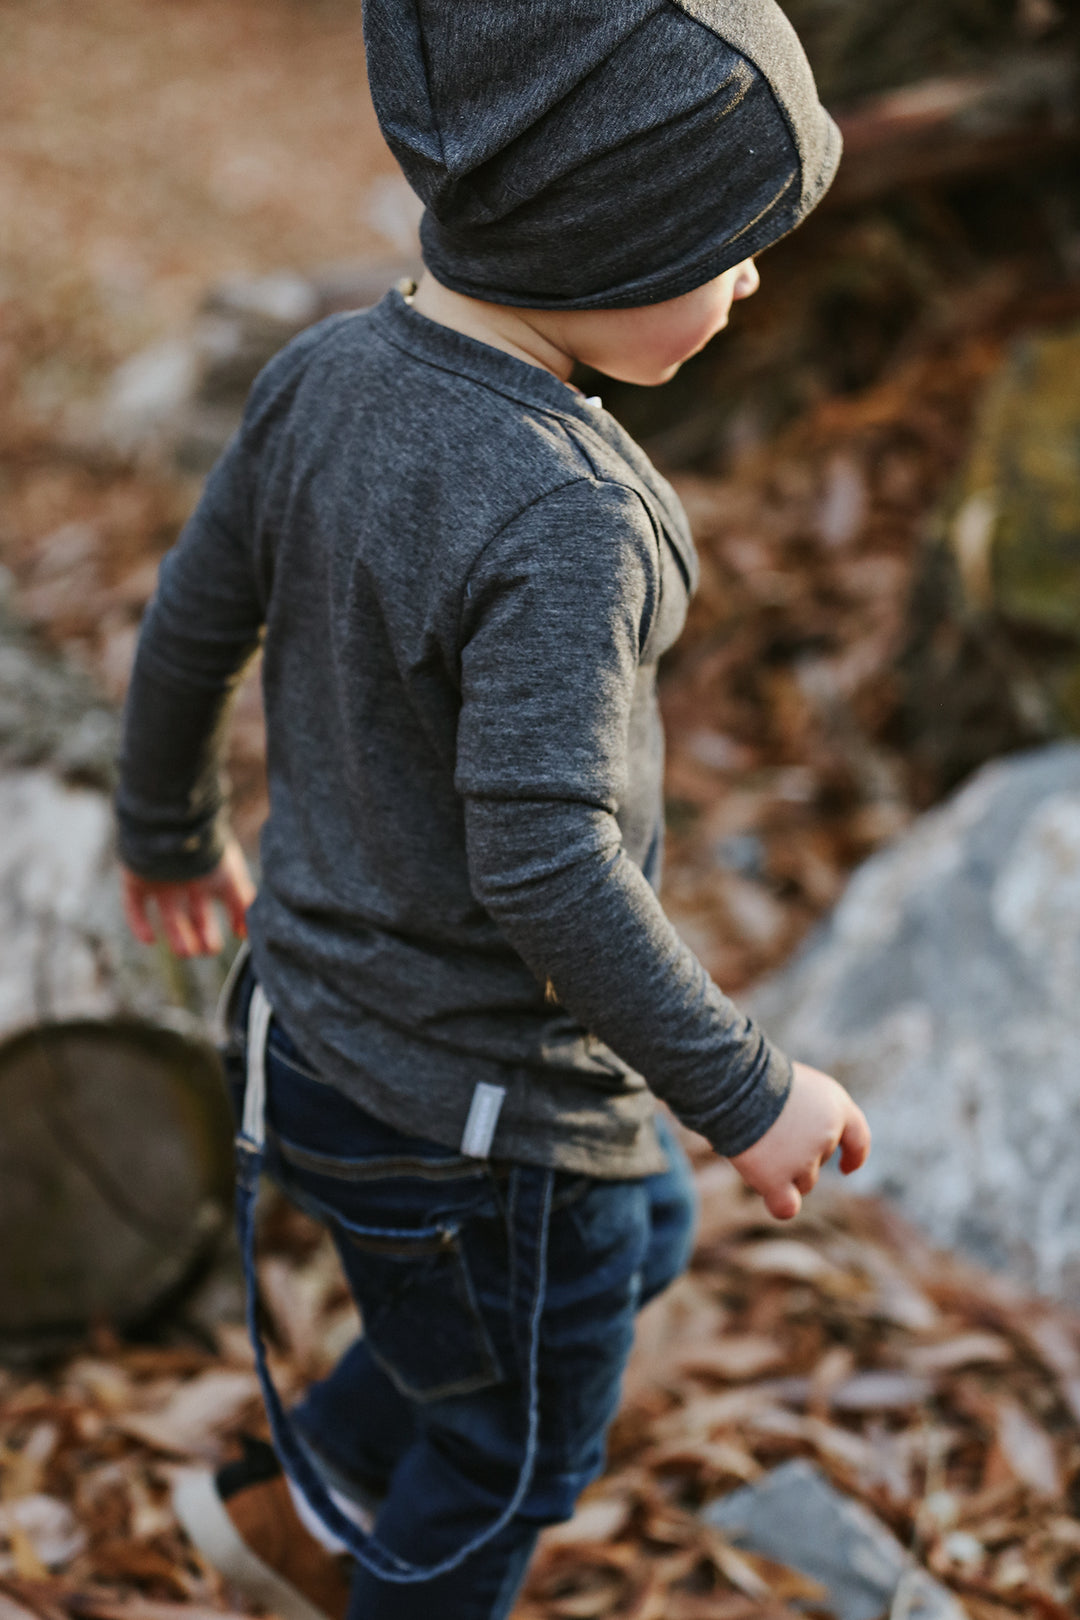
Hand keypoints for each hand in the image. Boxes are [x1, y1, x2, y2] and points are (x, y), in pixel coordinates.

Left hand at [121, 837, 255, 957]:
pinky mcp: (136, 880)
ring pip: (169, 915)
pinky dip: (139, 924)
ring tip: (187, 952)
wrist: (170, 827)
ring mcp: (160, 880)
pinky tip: (150, 940)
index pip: (221, 902)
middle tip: (208, 950)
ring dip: (178, 936)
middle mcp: (186, 879)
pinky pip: (134, 906)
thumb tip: (247, 931)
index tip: (237, 935)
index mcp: (208, 874)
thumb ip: (241, 902)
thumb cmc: (204, 850)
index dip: (231, 919)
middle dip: (203, 934)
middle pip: (194, 914)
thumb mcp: (229, 875)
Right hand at [729, 1060, 870, 1220]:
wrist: (735, 1080)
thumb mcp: (793, 1082)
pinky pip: (786, 1206)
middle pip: (818, 1162)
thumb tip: (788, 1139)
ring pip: (801, 1182)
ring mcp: (804, 1160)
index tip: (846, 1168)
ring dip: (781, 1170)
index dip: (854, 1155)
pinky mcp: (778, 1179)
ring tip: (756, 1144)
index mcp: (835, 1106)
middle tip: (767, 1132)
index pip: (858, 1138)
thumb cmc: (756, 1075)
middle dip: (797, 1155)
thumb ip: (804, 1111)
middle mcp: (827, 1135)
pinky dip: (781, 1202)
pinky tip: (771, 1192)